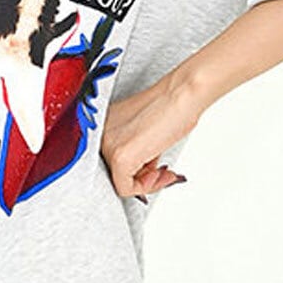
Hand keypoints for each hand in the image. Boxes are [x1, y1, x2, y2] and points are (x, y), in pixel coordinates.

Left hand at [100, 72, 204, 199]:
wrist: (181, 95)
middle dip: (142, 176)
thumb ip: (136, 149)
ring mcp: (108, 145)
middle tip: (161, 172)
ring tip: (163, 172)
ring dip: (146, 181)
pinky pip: (125, 187)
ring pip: (120, 181)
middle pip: (115, 171)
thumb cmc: (171, 106)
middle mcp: (101, 133)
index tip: (153, 169)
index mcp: (104, 125)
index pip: (112, 159)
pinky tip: (160, 176)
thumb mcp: (145, 132)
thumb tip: (139, 169)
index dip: (136, 169)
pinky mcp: (120, 157)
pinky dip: (145, 187)